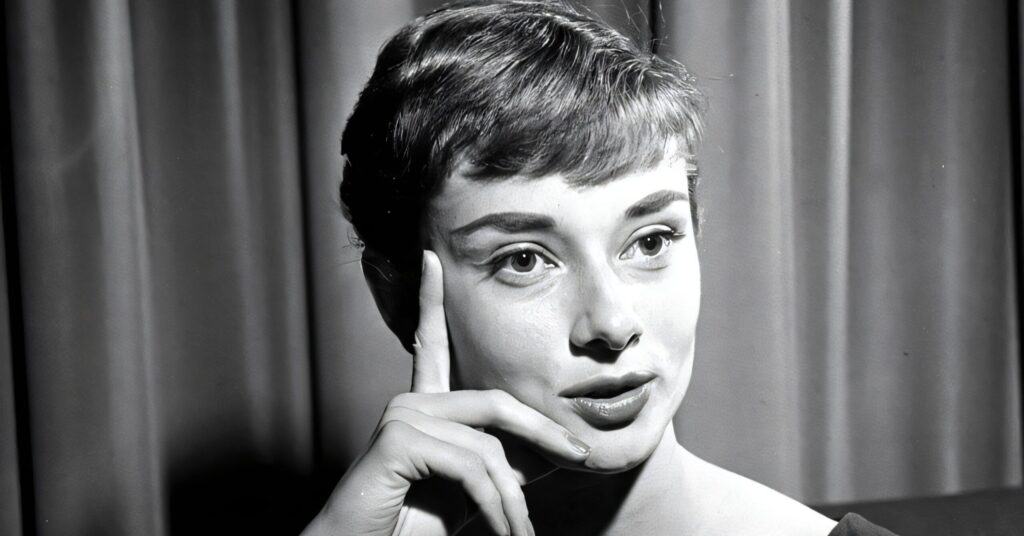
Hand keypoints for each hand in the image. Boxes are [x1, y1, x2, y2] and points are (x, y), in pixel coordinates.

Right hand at [304, 250, 590, 535]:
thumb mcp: (477, 490)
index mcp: (424, 406)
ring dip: (514, 498)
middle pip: (496, 402)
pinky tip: (502, 529)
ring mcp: (400, 416)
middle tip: (580, 458)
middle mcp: (409, 402)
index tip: (432, 258)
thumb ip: (508, 461)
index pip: (431, 343)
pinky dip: (495, 504)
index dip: (432, 300)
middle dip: (544, 433)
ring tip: (519, 532)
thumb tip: (561, 446)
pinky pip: (471, 464)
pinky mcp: (397, 440)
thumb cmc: (416, 526)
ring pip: (488, 444)